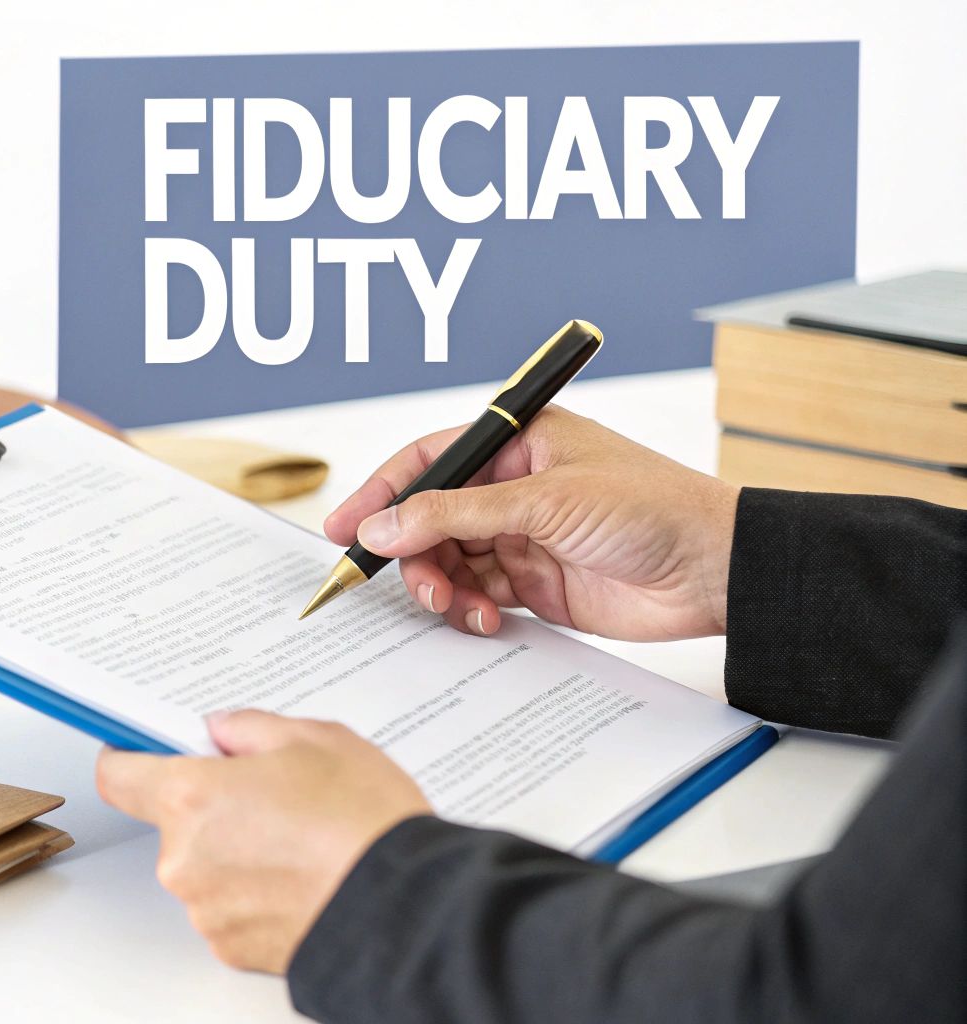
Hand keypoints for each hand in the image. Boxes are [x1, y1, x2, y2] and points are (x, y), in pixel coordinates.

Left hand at [96, 710, 430, 972]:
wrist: (409, 908)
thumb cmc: (365, 823)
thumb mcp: (315, 738)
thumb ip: (250, 727)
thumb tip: (223, 731)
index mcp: (191, 796)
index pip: (119, 775)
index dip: (130, 757)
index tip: (143, 750)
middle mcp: (185, 858)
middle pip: (176, 822)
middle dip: (214, 806)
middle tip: (273, 796)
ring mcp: (206, 909)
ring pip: (206, 867)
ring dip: (238, 853)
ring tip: (302, 842)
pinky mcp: (232, 948)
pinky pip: (230, 908)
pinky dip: (257, 895)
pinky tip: (303, 879)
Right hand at [323, 407, 737, 640]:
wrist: (715, 571)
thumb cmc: (651, 508)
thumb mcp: (544, 501)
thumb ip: (455, 514)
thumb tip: (382, 527)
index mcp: (519, 442)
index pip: (430, 461)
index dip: (383, 494)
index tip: (343, 529)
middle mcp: (515, 487)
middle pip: (430, 518)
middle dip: (413, 553)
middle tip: (412, 583)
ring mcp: (523, 536)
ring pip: (449, 561)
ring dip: (441, 586)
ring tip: (456, 604)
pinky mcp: (536, 583)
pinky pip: (477, 594)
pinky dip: (469, 609)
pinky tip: (484, 618)